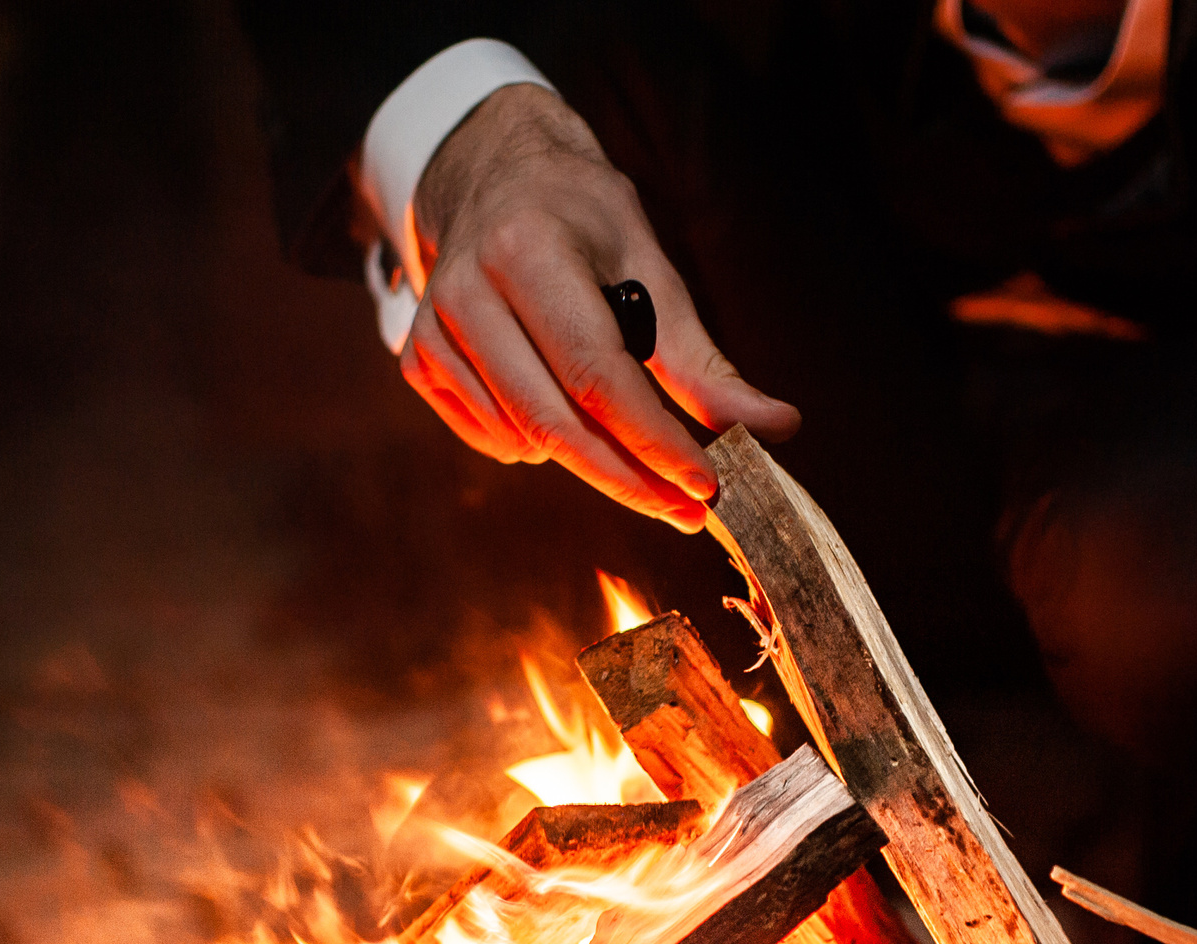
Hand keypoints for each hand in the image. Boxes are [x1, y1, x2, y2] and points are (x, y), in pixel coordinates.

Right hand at [400, 85, 800, 531]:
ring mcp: (433, 329)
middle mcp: (468, 289)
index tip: (707, 484)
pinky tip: (562, 409)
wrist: (495, 180)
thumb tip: (778, 427)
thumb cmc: (582, 222)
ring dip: (590, 460)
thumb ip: (704, 362)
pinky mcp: (418, 361)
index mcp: (530, 250)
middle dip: (630, 479)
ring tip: (628, 442)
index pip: (598, 373)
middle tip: (686, 511)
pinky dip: (540, 444)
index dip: (654, 440)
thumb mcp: (651, 267)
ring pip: (525, 439)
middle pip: (556, 422)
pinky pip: (493, 438)